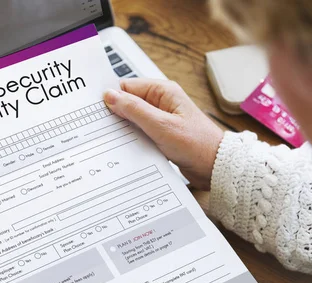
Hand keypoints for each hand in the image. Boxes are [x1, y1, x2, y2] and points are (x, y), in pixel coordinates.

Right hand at [104, 78, 223, 189]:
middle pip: (129, 103)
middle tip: (103, 129)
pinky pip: (141, 133)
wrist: (215, 167)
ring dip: (125, 130)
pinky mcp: (162, 135)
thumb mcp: (161, 126)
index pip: (127, 87)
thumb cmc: (196, 144)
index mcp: (163, 91)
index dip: (112, 98)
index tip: (97, 111)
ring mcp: (162, 119)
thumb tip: (110, 96)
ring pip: (133, 120)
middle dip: (117, 116)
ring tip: (116, 140)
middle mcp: (162, 102)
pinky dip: (133, 140)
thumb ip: (134, 110)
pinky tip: (127, 148)